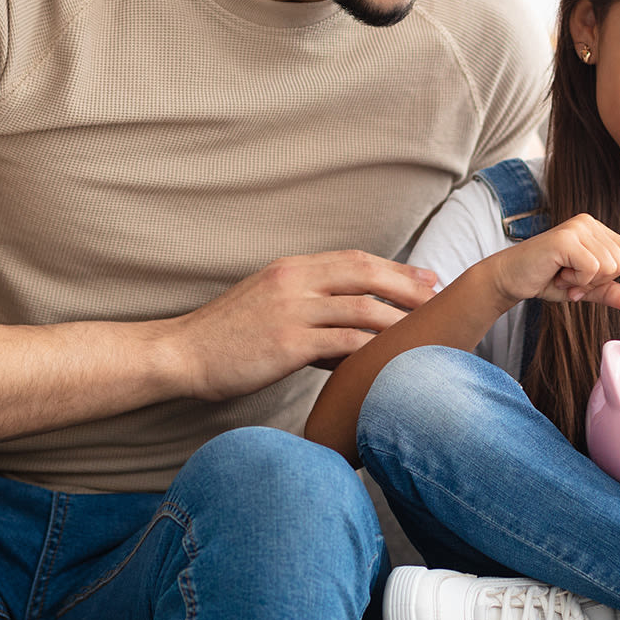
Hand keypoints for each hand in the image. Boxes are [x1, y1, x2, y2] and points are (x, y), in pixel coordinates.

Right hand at [166, 251, 439, 399]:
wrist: (180, 354)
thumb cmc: (223, 338)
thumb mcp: (266, 306)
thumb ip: (306, 309)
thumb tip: (348, 334)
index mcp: (290, 268)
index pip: (353, 259)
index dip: (393, 268)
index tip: (424, 278)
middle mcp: (294, 281)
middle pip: (365, 274)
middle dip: (407, 285)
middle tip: (438, 298)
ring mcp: (291, 311)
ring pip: (361, 309)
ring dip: (399, 321)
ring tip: (427, 333)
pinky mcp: (288, 344)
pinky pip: (343, 343)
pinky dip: (372, 350)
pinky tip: (393, 360)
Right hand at [484, 214, 619, 315]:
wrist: (511, 279)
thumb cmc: (546, 279)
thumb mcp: (586, 289)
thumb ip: (612, 292)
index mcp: (597, 231)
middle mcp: (589, 223)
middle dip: (599, 284)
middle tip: (573, 283)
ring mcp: (578, 228)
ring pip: (609, 267)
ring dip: (585, 283)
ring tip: (563, 277)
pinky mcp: (567, 238)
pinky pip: (592, 268)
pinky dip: (577, 281)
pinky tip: (558, 275)